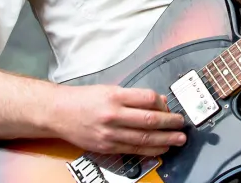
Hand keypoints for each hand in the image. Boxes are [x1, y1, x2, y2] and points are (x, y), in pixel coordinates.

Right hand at [54, 85, 186, 155]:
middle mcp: (113, 115)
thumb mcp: (109, 89)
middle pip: (149, 120)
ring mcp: (110, 133)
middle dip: (170, 123)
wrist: (58, 113)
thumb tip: (156, 102)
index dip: (163, 103)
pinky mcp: (107, 147)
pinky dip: (151, 150)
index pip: (147, 98)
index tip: (170, 105)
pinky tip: (162, 148)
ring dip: (165, 139)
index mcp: (115, 96)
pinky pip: (133, 150)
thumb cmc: (83, 99)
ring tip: (178, 139)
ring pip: (144, 138)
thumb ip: (132, 96)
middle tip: (181, 124)